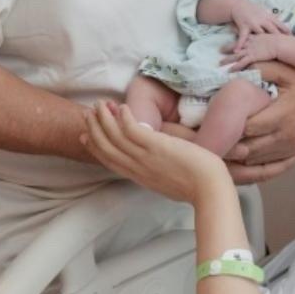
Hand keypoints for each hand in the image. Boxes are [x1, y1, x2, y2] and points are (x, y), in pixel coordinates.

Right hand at [81, 101, 230, 204]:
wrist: (209, 190)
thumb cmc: (196, 186)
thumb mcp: (167, 181)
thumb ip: (156, 173)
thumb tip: (156, 166)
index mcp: (138, 176)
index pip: (109, 160)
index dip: (95, 147)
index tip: (85, 135)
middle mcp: (136, 167)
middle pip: (106, 147)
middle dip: (94, 128)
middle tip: (87, 113)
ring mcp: (144, 157)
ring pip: (114, 136)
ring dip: (104, 118)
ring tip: (99, 103)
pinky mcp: (156, 147)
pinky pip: (131, 130)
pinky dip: (123, 118)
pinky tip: (122, 107)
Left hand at [224, 31, 281, 70]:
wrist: (280, 44)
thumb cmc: (279, 40)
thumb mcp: (273, 34)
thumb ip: (270, 35)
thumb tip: (272, 35)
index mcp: (254, 37)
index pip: (243, 35)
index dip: (236, 33)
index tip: (230, 30)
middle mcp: (250, 43)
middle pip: (236, 45)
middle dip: (228, 47)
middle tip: (220, 49)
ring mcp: (250, 50)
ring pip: (236, 55)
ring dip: (228, 59)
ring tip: (220, 63)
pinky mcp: (252, 56)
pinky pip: (242, 63)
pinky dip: (236, 67)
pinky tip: (230, 70)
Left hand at [224, 62, 294, 181]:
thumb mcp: (283, 69)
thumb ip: (259, 68)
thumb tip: (231, 68)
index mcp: (282, 115)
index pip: (247, 129)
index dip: (229, 128)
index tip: (214, 122)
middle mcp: (287, 136)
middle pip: (248, 149)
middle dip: (230, 144)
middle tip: (212, 137)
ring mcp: (292, 147)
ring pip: (256, 160)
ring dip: (238, 155)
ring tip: (222, 145)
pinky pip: (268, 164)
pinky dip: (251, 160)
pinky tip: (240, 151)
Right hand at [228, 0, 289, 45]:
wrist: (239, 4)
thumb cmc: (253, 9)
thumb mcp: (265, 12)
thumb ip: (273, 20)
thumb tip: (285, 27)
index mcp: (269, 17)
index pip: (280, 25)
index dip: (287, 32)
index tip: (293, 38)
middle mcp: (262, 20)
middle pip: (273, 30)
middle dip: (279, 38)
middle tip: (285, 46)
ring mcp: (253, 23)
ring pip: (260, 34)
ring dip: (263, 43)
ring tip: (267, 51)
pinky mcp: (244, 26)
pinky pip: (243, 37)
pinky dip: (240, 44)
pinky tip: (238, 51)